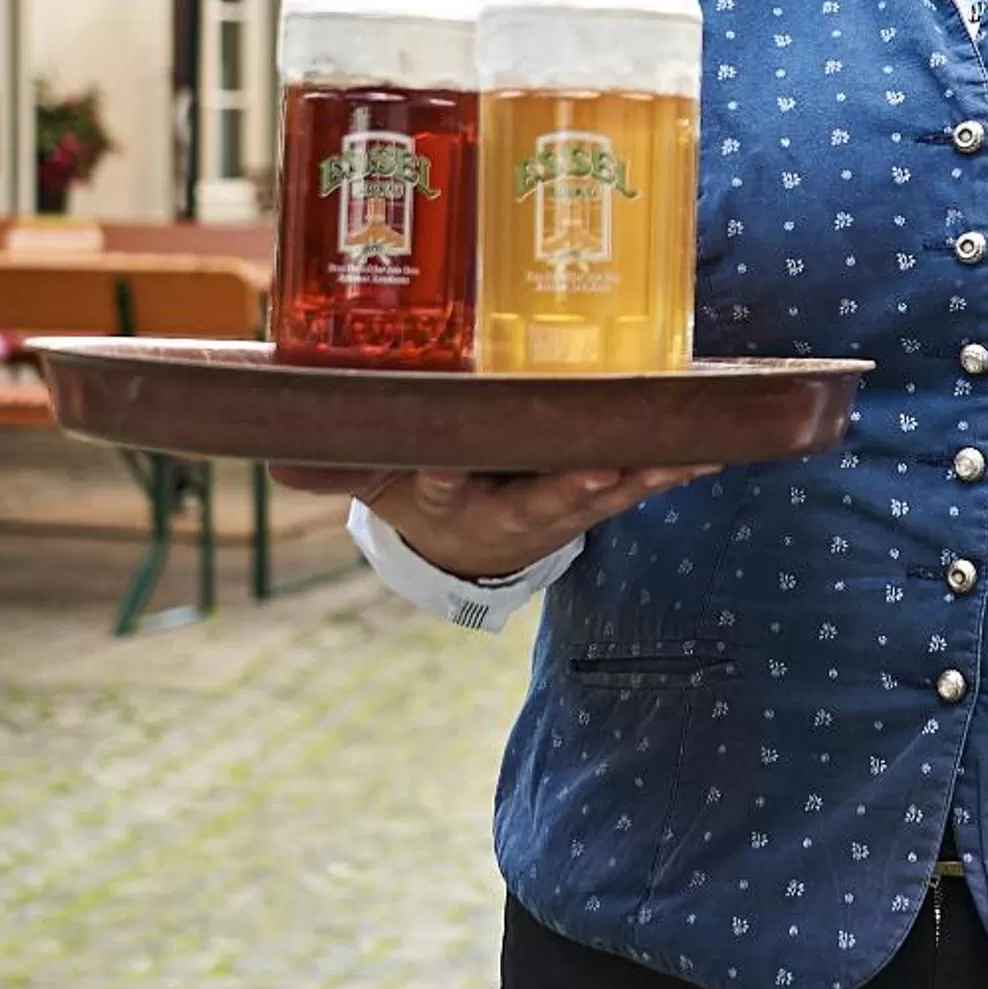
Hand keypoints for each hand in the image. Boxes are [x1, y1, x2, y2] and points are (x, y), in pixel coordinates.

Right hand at [268, 462, 716, 579]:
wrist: (466, 540)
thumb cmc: (418, 481)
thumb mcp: (374, 475)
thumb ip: (338, 461)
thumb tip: (272, 458)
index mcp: (447, 498)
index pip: (440, 488)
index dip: (443, 478)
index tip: (442, 463)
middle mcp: (509, 510)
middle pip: (540, 500)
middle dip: (570, 485)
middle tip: (599, 467)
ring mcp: (561, 504)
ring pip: (604, 493)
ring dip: (643, 475)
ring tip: (678, 455)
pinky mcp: (601, 492)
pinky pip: (642, 479)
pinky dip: (677, 465)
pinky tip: (714, 449)